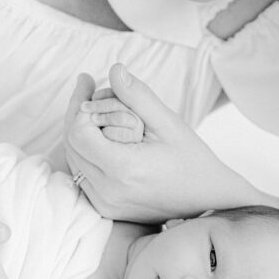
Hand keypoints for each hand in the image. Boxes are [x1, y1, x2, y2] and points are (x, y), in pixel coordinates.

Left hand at [64, 63, 257, 221]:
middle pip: (71, 145)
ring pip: (73, 160)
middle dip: (78, 113)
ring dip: (80, 132)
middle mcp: (108, 191)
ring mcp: (105, 203)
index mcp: (123, 169)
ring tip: (96, 108)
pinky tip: (100, 133)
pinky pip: (82, 176)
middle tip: (88, 87)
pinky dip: (86, 152)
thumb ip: (138, 96)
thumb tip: (114, 70)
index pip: (79, 132)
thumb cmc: (191, 159)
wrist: (207, 198)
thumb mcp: (169, 122)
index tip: (90, 83)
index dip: (80, 105)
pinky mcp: (106, 208)